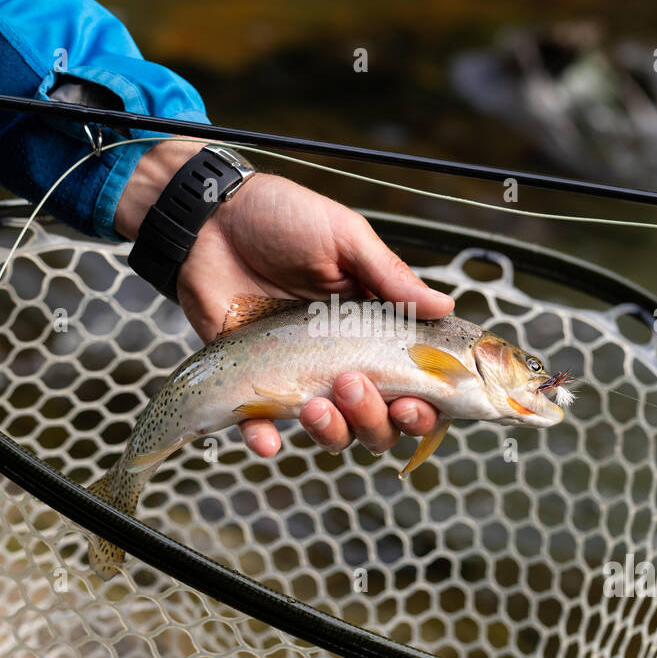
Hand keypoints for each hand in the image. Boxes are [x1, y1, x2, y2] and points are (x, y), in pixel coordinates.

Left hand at [115, 140, 454, 457]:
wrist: (211, 218)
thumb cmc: (282, 219)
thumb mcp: (345, 239)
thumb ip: (390, 278)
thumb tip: (445, 307)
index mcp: (376, 328)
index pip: (416, 381)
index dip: (425, 403)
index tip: (416, 400)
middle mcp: (345, 359)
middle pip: (380, 420)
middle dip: (377, 418)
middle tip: (353, 384)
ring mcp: (300, 374)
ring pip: (333, 431)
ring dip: (333, 431)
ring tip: (317, 404)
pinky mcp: (254, 381)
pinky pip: (263, 426)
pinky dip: (267, 439)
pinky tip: (268, 438)